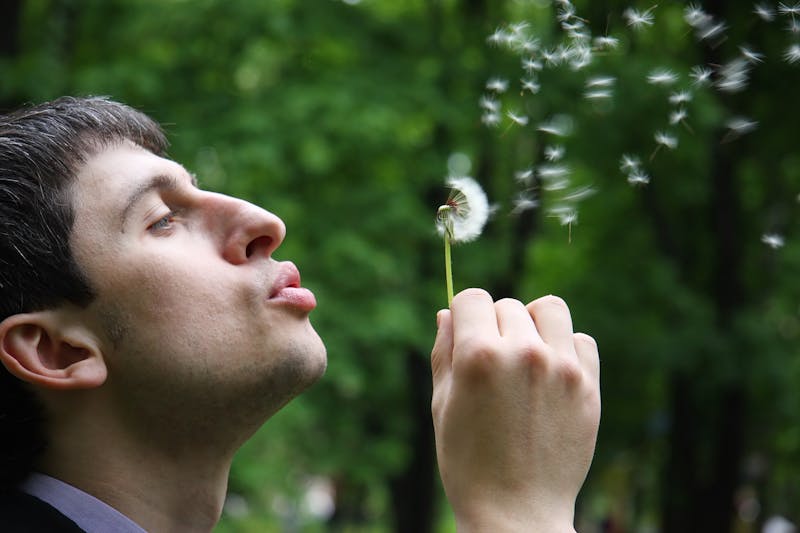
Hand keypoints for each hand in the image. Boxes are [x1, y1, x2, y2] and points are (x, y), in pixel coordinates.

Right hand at [431, 289, 600, 531]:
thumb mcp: (442, 406)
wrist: (516, 514)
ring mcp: (561, 369)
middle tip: (492, 363)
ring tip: (526, 355)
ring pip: (549, 309)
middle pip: (507, 306)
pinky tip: (551, 374)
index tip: (466, 332)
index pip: (472, 298)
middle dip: (494, 325)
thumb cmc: (468, 462)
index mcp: (478, 356)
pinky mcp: (588, 386)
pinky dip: (565, 348)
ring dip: (534, 324)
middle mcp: (522, 353)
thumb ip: (444, 353)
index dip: (464, 313)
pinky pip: (581, 340)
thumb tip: (447, 313)